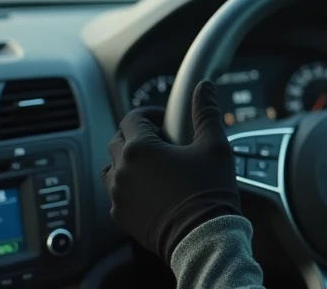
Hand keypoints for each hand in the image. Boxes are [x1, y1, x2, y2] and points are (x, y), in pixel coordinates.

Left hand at [101, 81, 239, 262]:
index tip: (166, 120)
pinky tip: (152, 189)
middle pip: (118, 140)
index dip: (150, 114)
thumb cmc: (209, 193)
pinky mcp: (121, 216)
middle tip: (164, 142)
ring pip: (112, 167)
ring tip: (155, 166)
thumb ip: (205, 113)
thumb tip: (205, 88)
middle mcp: (122, 170)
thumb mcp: (214, 146)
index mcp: (140, 148)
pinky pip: (116, 193)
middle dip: (138, 136)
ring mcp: (118, 195)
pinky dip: (129, 186)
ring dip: (129, 161)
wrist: (202, 239)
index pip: (133, 117)